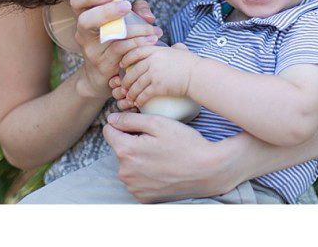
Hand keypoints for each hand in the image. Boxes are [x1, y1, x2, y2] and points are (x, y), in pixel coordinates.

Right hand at [70, 0, 162, 98]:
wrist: (103, 76)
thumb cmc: (116, 41)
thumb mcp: (126, 21)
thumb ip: (138, 11)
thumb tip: (149, 17)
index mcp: (86, 18)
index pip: (77, 2)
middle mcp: (84, 34)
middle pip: (85, 20)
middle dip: (107, 11)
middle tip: (127, 6)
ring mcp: (91, 51)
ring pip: (109, 36)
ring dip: (135, 30)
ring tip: (153, 30)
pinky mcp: (102, 65)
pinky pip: (120, 51)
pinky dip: (138, 44)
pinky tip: (151, 42)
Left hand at [103, 111, 240, 201]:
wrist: (208, 171)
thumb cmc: (186, 144)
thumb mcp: (159, 123)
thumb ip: (131, 119)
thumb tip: (112, 119)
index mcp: (126, 151)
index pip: (108, 131)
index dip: (123, 124)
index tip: (139, 125)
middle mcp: (125, 172)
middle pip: (120, 150)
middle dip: (132, 143)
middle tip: (157, 141)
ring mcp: (133, 187)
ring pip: (128, 166)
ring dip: (139, 160)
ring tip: (162, 156)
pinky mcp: (143, 197)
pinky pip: (137, 181)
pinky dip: (146, 175)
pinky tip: (162, 170)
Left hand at [118, 43, 196, 107]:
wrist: (198, 75)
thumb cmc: (192, 64)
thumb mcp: (181, 51)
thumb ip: (175, 48)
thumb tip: (176, 46)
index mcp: (156, 50)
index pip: (135, 52)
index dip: (126, 59)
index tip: (122, 65)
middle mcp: (152, 61)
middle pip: (132, 72)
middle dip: (126, 81)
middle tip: (124, 87)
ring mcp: (154, 74)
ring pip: (136, 85)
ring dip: (131, 93)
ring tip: (130, 97)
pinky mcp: (158, 87)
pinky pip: (143, 94)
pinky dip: (139, 100)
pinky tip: (138, 103)